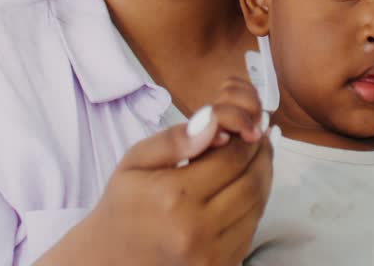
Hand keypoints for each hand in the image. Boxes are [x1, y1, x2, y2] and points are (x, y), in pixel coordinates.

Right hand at [37, 76, 272, 265]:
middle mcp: (195, 229)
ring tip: (256, 158)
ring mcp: (209, 254)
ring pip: (256, 207)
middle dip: (261, 156)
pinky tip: (244, 188)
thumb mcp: (135, 162)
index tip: (250, 125)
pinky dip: (254, 206)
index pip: (231, 158)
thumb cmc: (123, 206)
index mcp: (173, 196)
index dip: (247, 138)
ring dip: (263, 179)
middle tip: (260, 137)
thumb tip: (214, 122)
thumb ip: (174, 140)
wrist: (110, 259)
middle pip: (251, 182)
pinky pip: (250, 230)